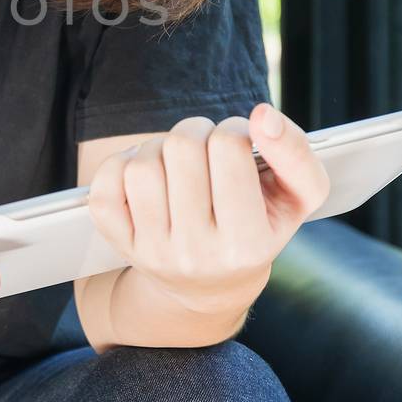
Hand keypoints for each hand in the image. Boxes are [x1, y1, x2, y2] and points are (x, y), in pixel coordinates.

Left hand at [87, 105, 331, 315]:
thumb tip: (263, 115)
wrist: (211, 286)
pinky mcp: (120, 244)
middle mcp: (197, 253)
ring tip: (178, 162)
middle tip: (207, 150)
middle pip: (181, 146)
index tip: (239, 143)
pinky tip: (146, 175)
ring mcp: (154, 251)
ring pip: (142, 164)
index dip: (235, 129)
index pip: (229, 147)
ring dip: (160, 148)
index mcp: (247, 243)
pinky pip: (104, 186)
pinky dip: (121, 165)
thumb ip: (295, 152)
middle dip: (196, 132)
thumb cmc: (258, 227)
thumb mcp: (297, 197)